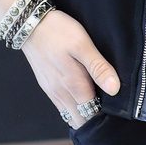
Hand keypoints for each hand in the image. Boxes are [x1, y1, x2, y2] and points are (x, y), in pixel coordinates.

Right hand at [20, 8, 120, 129]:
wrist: (29, 24)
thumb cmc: (59, 32)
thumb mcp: (83, 45)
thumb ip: (98, 67)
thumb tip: (114, 89)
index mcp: (73, 85)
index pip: (91, 116)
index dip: (104, 117)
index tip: (116, 110)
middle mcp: (61, 94)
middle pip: (80, 120)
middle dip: (94, 119)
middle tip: (109, 107)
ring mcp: (51, 91)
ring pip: (70, 114)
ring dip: (83, 113)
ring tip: (98, 101)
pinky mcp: (46, 85)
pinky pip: (61, 106)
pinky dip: (73, 106)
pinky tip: (81, 94)